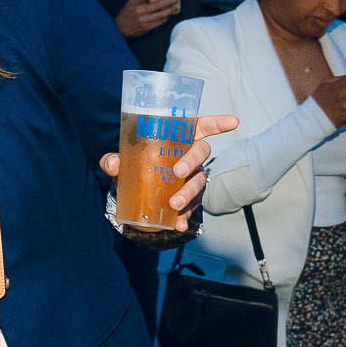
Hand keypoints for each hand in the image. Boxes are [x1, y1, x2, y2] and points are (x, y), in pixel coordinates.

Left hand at [99, 113, 239, 232]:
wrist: (134, 190)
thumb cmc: (135, 164)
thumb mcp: (123, 161)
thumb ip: (115, 160)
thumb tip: (111, 164)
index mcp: (179, 139)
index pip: (201, 126)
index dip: (217, 123)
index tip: (234, 122)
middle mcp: (190, 155)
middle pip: (201, 152)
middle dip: (192, 161)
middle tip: (178, 172)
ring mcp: (192, 177)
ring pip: (199, 181)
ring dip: (189, 193)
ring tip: (174, 204)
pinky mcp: (190, 198)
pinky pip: (193, 206)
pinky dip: (186, 216)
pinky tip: (179, 224)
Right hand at [114, 0, 174, 37]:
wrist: (120, 27)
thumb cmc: (128, 13)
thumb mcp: (131, 2)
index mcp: (134, 3)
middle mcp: (138, 11)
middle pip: (157, 5)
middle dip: (168, 1)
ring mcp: (143, 20)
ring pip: (160, 14)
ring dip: (169, 10)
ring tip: (175, 7)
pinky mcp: (146, 27)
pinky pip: (159, 22)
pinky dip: (165, 18)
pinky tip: (167, 16)